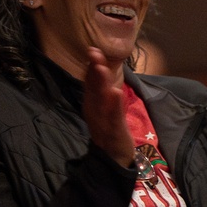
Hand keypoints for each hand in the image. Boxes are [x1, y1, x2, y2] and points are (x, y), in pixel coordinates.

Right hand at [83, 47, 134, 166]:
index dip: (91, 66)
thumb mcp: (102, 107)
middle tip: (94, 53)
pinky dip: (114, 105)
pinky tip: (116, 93)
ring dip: (101, 84)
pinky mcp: (114, 130)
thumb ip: (100, 90)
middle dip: (94, 71)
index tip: (92, 50)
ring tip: (101, 68)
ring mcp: (102, 120)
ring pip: (101, 100)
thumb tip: (98, 68)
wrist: (113, 157)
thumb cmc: (108, 129)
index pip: (90, 82)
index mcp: (91, 104)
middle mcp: (94, 110)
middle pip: (93, 88)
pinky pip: (113, 116)